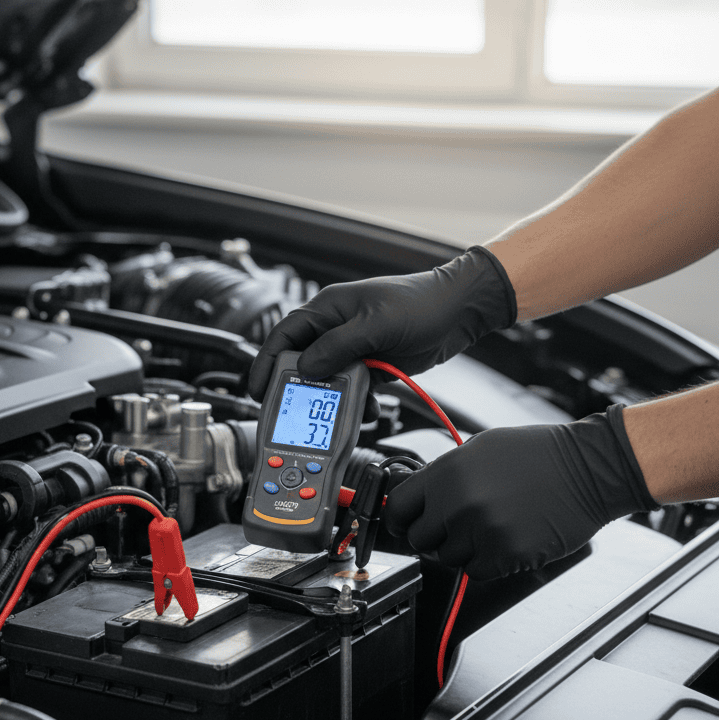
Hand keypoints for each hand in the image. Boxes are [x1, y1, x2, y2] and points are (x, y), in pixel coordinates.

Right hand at [247, 246, 515, 401]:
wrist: (460, 311)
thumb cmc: (421, 303)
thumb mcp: (375, 325)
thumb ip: (338, 347)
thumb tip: (306, 368)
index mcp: (328, 310)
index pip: (285, 336)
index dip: (268, 362)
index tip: (259, 387)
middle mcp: (336, 329)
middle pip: (303, 363)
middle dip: (300, 388)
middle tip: (294, 411)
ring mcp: (353, 348)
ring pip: (329, 381)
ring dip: (332, 400)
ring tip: (337, 416)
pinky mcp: (371, 365)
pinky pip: (352, 390)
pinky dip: (355, 403)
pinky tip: (365, 410)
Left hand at [382, 406, 657, 580]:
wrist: (590, 468)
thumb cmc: (540, 455)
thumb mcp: (481, 448)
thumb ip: (443, 475)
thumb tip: (414, 496)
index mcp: (447, 473)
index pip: (399, 509)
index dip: (401, 520)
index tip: (407, 524)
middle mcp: (459, 502)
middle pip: (420, 539)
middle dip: (435, 536)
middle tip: (459, 526)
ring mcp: (482, 530)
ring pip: (448, 559)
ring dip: (464, 549)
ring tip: (490, 526)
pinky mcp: (506, 554)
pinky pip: (476, 571)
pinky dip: (487, 562)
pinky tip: (505, 539)